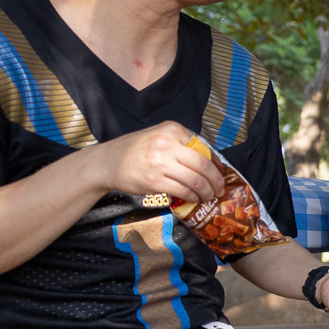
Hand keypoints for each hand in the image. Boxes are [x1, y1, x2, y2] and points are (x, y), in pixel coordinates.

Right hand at [91, 122, 222, 204]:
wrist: (108, 162)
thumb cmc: (136, 150)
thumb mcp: (159, 136)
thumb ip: (181, 144)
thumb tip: (209, 161)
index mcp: (172, 129)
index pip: (203, 148)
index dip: (215, 164)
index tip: (218, 174)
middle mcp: (167, 143)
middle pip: (203, 165)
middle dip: (216, 181)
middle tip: (220, 189)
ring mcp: (160, 163)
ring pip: (195, 180)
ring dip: (206, 192)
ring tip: (208, 196)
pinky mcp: (155, 181)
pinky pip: (183, 191)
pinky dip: (192, 197)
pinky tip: (194, 198)